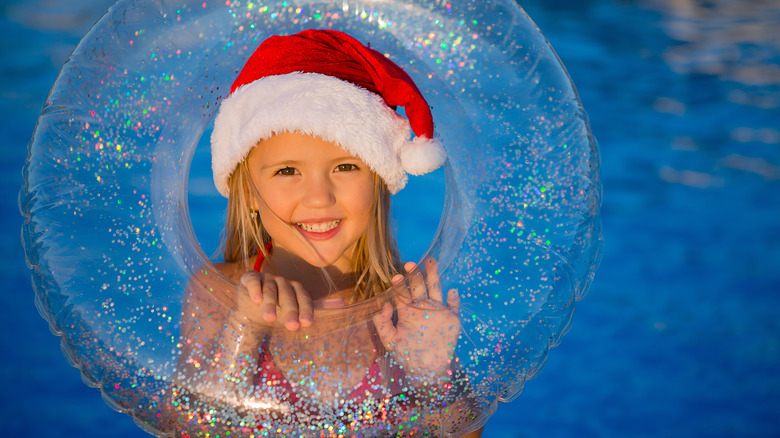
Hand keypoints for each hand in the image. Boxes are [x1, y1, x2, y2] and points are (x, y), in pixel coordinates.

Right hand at [235, 271, 313, 330]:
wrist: (247, 309)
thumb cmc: (271, 313)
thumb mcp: (283, 319)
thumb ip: (294, 322)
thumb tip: (304, 332)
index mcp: (295, 290)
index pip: (303, 299)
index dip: (306, 310)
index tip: (306, 323)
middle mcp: (283, 283)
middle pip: (288, 296)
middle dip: (290, 311)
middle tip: (292, 325)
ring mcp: (268, 278)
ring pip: (270, 291)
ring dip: (270, 304)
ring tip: (270, 318)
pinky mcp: (252, 277)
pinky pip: (254, 281)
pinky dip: (256, 289)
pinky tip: (257, 300)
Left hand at [373, 258, 460, 379]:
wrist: (427, 371)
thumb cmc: (407, 355)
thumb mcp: (389, 340)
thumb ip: (382, 322)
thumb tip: (384, 303)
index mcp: (407, 311)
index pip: (403, 293)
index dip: (399, 285)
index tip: (396, 277)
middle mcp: (422, 308)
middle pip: (419, 286)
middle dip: (414, 274)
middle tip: (409, 264)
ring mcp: (437, 311)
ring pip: (436, 289)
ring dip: (433, 276)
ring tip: (430, 261)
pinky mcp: (451, 319)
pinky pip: (454, 306)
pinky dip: (454, 299)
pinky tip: (452, 291)